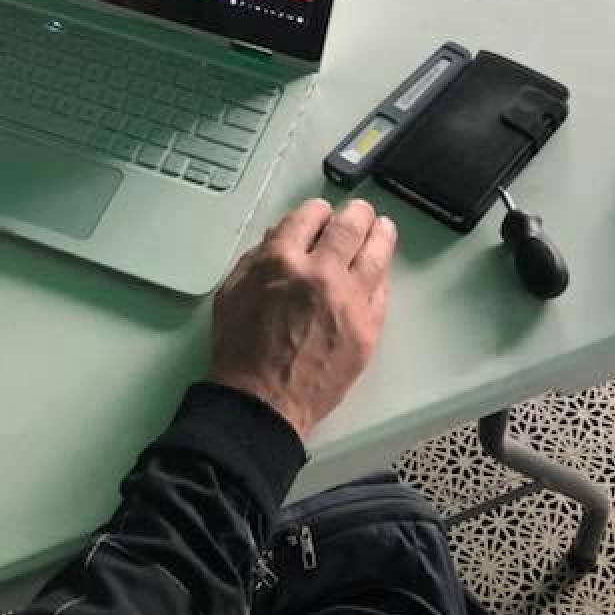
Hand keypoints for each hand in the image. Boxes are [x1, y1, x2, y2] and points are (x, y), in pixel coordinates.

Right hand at [207, 198, 396, 439]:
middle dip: (356, 213)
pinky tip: (379, 269)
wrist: (263, 403)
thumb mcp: (232, 291)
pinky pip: (382, 291)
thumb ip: (258, 258)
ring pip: (376, 253)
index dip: (316, 210)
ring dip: (380, 234)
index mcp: (282, 259)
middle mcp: (321, 272)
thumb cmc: (239, 347)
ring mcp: (350, 300)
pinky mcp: (369, 327)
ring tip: (383, 227)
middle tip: (359, 212)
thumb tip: (283, 237)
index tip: (321, 214)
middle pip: (349, 227)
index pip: (310, 216)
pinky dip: (380, 274)